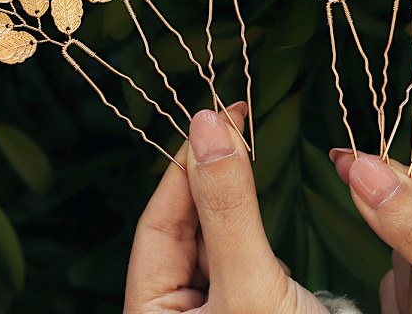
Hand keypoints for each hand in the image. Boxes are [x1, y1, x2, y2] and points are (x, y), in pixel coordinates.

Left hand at [124, 102, 327, 313]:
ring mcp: (213, 306)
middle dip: (207, 171)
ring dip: (228, 189)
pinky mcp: (245, 301)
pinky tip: (254, 188)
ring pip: (213, 232)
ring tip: (244, 140)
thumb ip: (228, 207)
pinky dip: (247, 216)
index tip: (212, 117)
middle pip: (184, 224)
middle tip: (234, 119)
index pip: (158, 223)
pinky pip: (237, 247)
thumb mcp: (252, 285)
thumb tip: (207, 124)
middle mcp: (176, 312)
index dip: (183, 166)